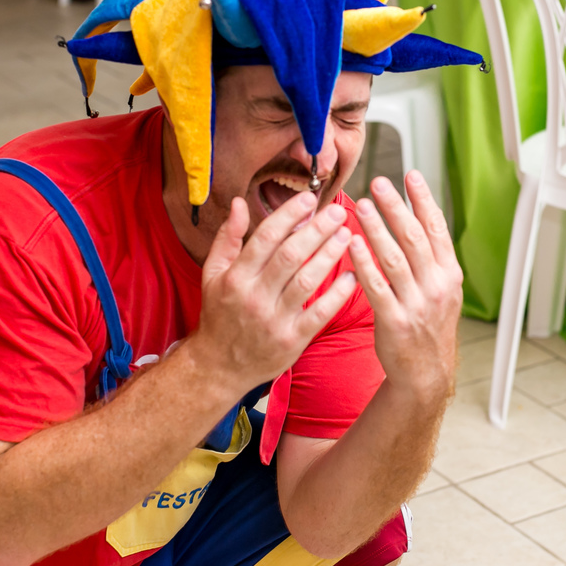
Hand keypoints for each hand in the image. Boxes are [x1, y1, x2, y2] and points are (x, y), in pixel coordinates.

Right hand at [194, 192, 357, 392]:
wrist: (219, 367)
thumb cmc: (219, 314)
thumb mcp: (212, 274)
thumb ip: (227, 238)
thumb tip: (238, 202)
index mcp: (235, 277)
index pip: (265, 238)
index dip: (288, 215)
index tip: (309, 199)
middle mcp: (254, 296)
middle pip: (290, 256)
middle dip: (317, 230)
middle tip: (339, 212)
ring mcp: (274, 320)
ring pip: (307, 281)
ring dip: (330, 256)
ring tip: (347, 235)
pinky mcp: (292, 340)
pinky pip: (320, 313)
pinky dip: (338, 294)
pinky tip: (352, 275)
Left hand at [347, 172, 462, 398]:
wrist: (426, 374)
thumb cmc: (428, 327)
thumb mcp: (443, 291)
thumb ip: (432, 259)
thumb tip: (418, 217)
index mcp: (450, 275)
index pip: (437, 229)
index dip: (423, 200)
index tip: (410, 175)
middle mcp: (437, 286)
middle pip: (414, 238)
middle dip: (396, 207)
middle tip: (379, 182)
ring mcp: (417, 304)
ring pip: (394, 258)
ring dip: (377, 229)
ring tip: (362, 205)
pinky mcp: (395, 321)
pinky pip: (377, 287)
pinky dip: (364, 264)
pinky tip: (351, 244)